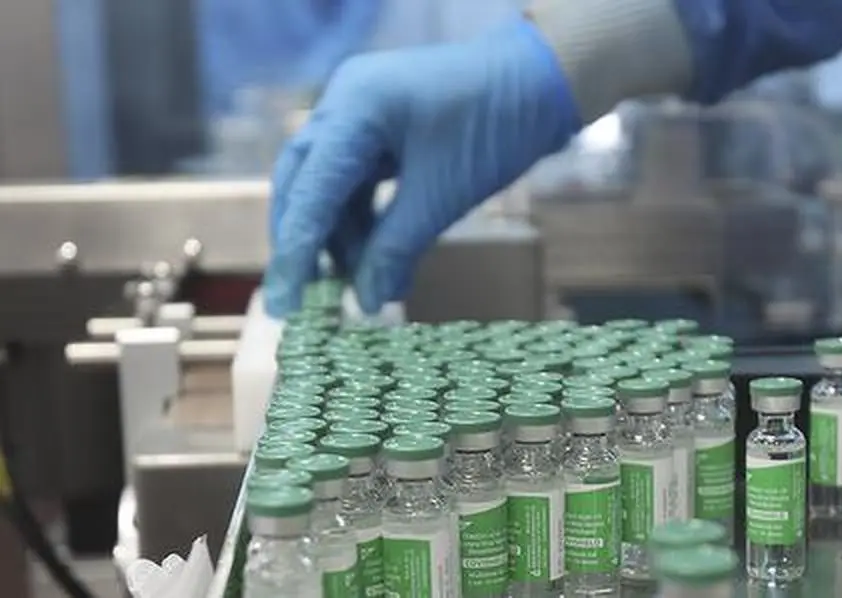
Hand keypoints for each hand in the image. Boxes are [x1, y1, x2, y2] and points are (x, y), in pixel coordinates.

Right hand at [265, 19, 580, 315]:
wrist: (544, 82)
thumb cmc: (496, 127)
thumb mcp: (442, 195)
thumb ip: (395, 249)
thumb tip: (367, 304)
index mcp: (354, 108)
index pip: (309, 190)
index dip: (295, 252)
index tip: (284, 305)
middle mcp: (345, 103)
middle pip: (304, 183)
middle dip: (307, 242)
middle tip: (308, 299)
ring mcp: (363, 112)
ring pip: (332, 186)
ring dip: (342, 237)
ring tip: (358, 288)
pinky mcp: (384, 128)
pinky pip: (360, 180)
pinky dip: (366, 221)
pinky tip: (376, 262)